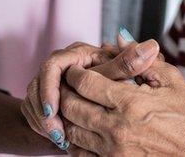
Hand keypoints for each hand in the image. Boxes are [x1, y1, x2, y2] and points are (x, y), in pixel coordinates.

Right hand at [19, 33, 159, 150]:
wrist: (107, 100)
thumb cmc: (118, 83)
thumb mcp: (124, 75)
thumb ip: (132, 63)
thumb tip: (150, 46)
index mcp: (77, 53)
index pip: (52, 66)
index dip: (50, 89)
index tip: (54, 110)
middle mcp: (60, 64)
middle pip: (38, 84)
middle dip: (45, 110)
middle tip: (57, 132)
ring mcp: (48, 80)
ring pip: (33, 100)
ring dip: (43, 121)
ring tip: (59, 138)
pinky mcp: (42, 96)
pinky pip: (33, 111)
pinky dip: (43, 125)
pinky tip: (58, 139)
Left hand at [58, 59, 184, 155]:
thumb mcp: (171, 80)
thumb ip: (141, 59)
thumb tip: (119, 38)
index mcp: (130, 102)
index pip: (85, 83)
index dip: (76, 73)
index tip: (77, 69)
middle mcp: (117, 128)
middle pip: (72, 106)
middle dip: (65, 92)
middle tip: (67, 85)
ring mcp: (113, 151)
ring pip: (72, 131)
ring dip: (68, 117)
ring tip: (74, 106)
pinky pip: (80, 154)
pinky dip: (76, 141)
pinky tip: (83, 130)